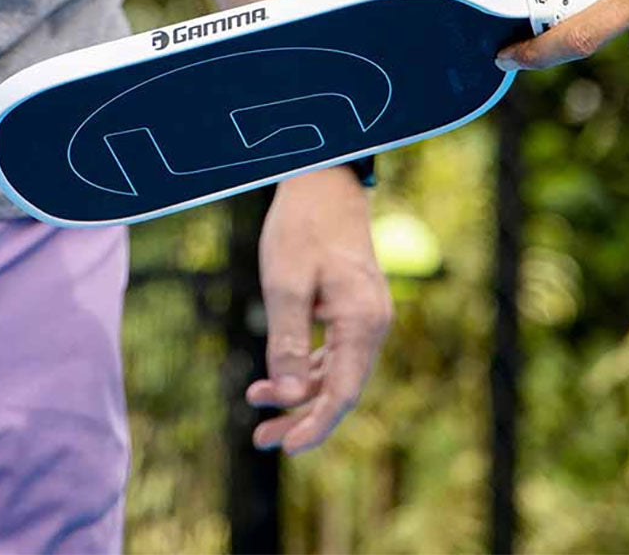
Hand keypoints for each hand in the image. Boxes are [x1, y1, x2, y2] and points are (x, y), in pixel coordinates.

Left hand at [246, 167, 391, 454]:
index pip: (343, 393)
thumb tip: (286, 396)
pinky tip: (274, 377)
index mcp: (362, 321)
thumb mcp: (286, 283)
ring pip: (336, 373)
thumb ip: (287, 341)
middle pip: (341, 389)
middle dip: (302, 418)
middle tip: (260, 439)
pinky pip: (333, 352)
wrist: (324, 181)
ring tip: (257, 409)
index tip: (284, 448)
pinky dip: (305, 369)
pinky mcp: (352, 307)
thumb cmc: (303, 226)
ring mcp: (365, 316)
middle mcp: (372, 324)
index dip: (315, 426)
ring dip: (300, 396)